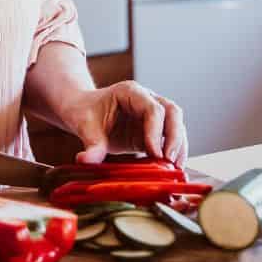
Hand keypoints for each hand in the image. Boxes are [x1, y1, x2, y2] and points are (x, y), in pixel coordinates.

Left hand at [58, 80, 186, 166]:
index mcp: (130, 92)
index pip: (152, 108)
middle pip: (172, 112)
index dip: (156, 131)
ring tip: (175, 169)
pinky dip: (174, 152)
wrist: (83, 110)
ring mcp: (152, 114)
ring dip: (178, 146)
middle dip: (174, 137)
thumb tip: (87, 161)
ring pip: (176, 124)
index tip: (155, 154)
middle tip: (170, 161)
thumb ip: (91, 144)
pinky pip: (170, 138)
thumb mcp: (84, 126)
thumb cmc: (85, 112)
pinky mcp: (154, 130)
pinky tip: (171, 169)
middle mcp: (146, 99)